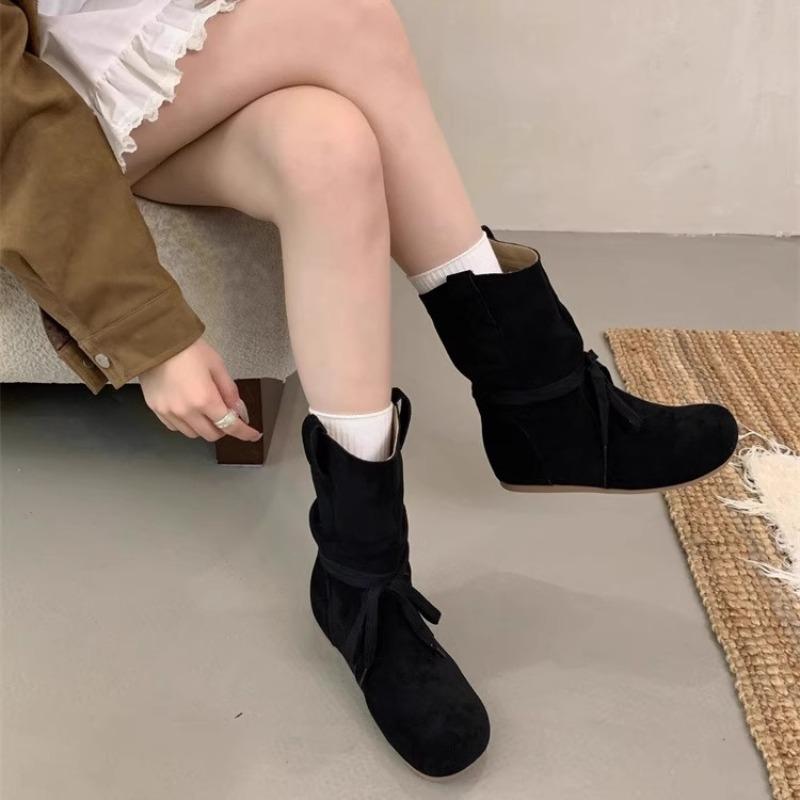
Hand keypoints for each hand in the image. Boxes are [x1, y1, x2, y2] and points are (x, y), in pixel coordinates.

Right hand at [139, 337, 262, 442]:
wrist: (155, 340)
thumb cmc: (188, 349)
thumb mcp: (217, 366)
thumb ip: (229, 391)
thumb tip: (237, 409)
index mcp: (204, 399)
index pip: (229, 425)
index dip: (244, 433)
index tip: (253, 435)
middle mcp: (186, 411)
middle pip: (211, 435)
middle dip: (223, 428)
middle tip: (226, 415)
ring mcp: (169, 412)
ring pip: (192, 434)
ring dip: (203, 427)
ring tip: (205, 410)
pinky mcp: (156, 410)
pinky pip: (175, 427)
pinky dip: (186, 423)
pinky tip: (188, 409)